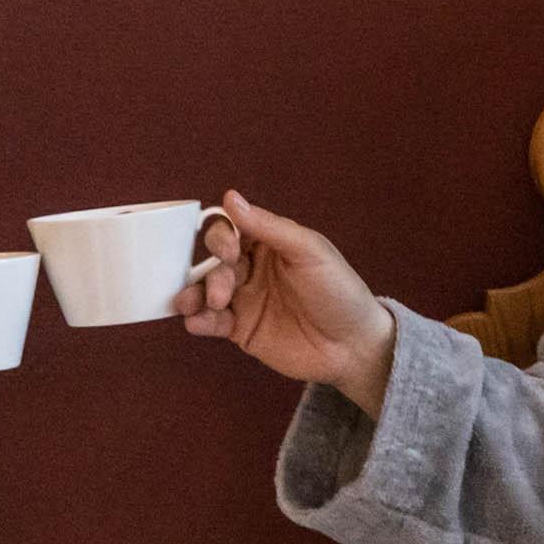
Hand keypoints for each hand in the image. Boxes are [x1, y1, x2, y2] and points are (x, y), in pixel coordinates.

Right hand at [177, 192, 396, 414]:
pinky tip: (198, 323)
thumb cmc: (339, 291)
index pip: (230, 229)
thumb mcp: (309, 252)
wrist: (353, 346)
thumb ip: (269, 227)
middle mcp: (252, 268)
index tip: (228, 252)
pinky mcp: (240, 330)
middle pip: (213, 261)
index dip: (219, 237)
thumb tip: (230, 198)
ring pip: (205, 291)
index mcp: (268, 243)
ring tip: (190, 306)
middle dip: (211, 274)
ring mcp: (245, 299)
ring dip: (193, 295)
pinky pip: (210, 322)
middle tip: (223, 294)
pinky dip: (198, 321)